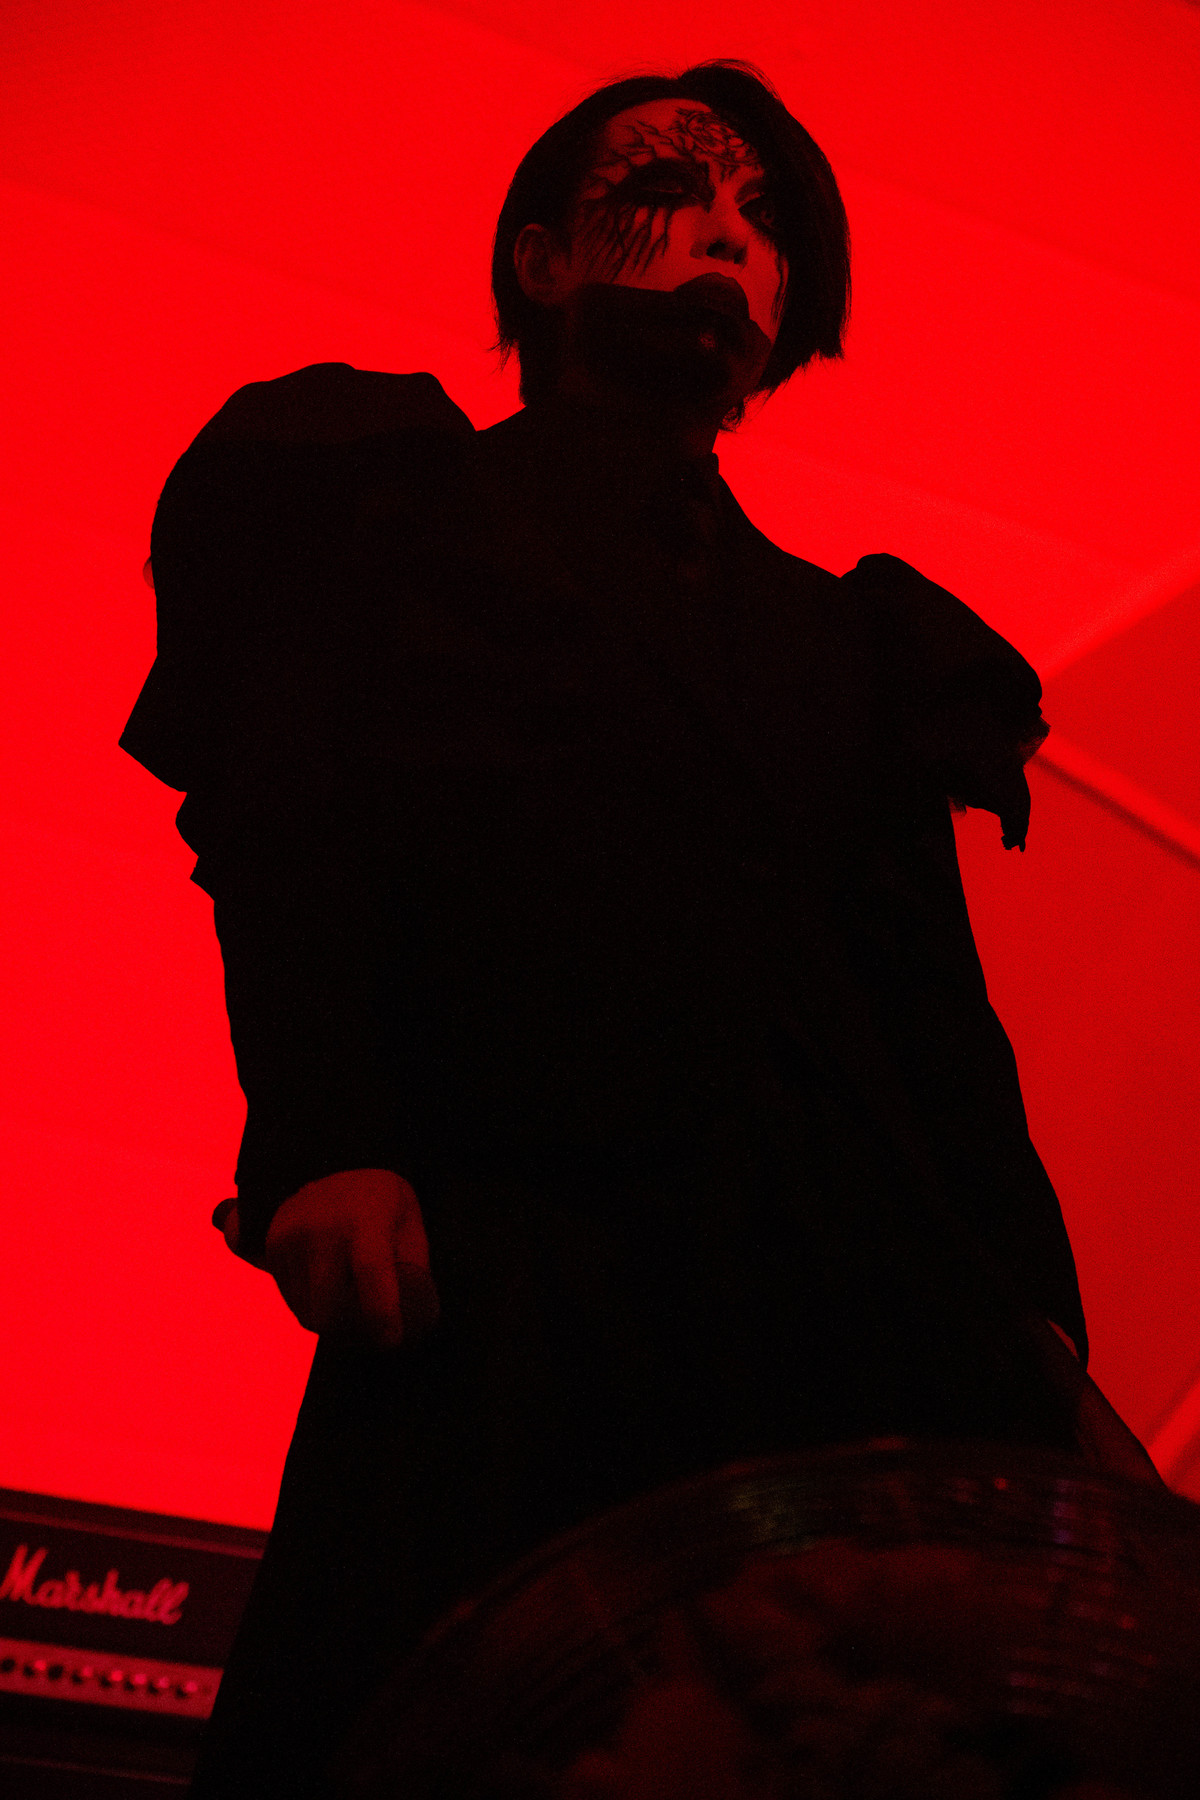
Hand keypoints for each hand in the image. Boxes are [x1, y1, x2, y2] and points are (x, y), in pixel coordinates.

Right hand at [248, 1169, 438, 1348]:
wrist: (334, 1160)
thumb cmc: (382, 1202)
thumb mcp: (409, 1223)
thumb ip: (412, 1268)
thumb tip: (416, 1318)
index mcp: (365, 1219)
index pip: (371, 1272)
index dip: (381, 1314)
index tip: (391, 1341)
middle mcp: (322, 1228)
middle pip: (327, 1307)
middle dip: (350, 1331)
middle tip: (370, 1331)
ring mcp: (291, 1237)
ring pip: (306, 1310)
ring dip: (330, 1320)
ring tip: (351, 1299)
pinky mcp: (272, 1247)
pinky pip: (291, 1298)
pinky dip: (311, 1304)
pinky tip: (329, 1283)